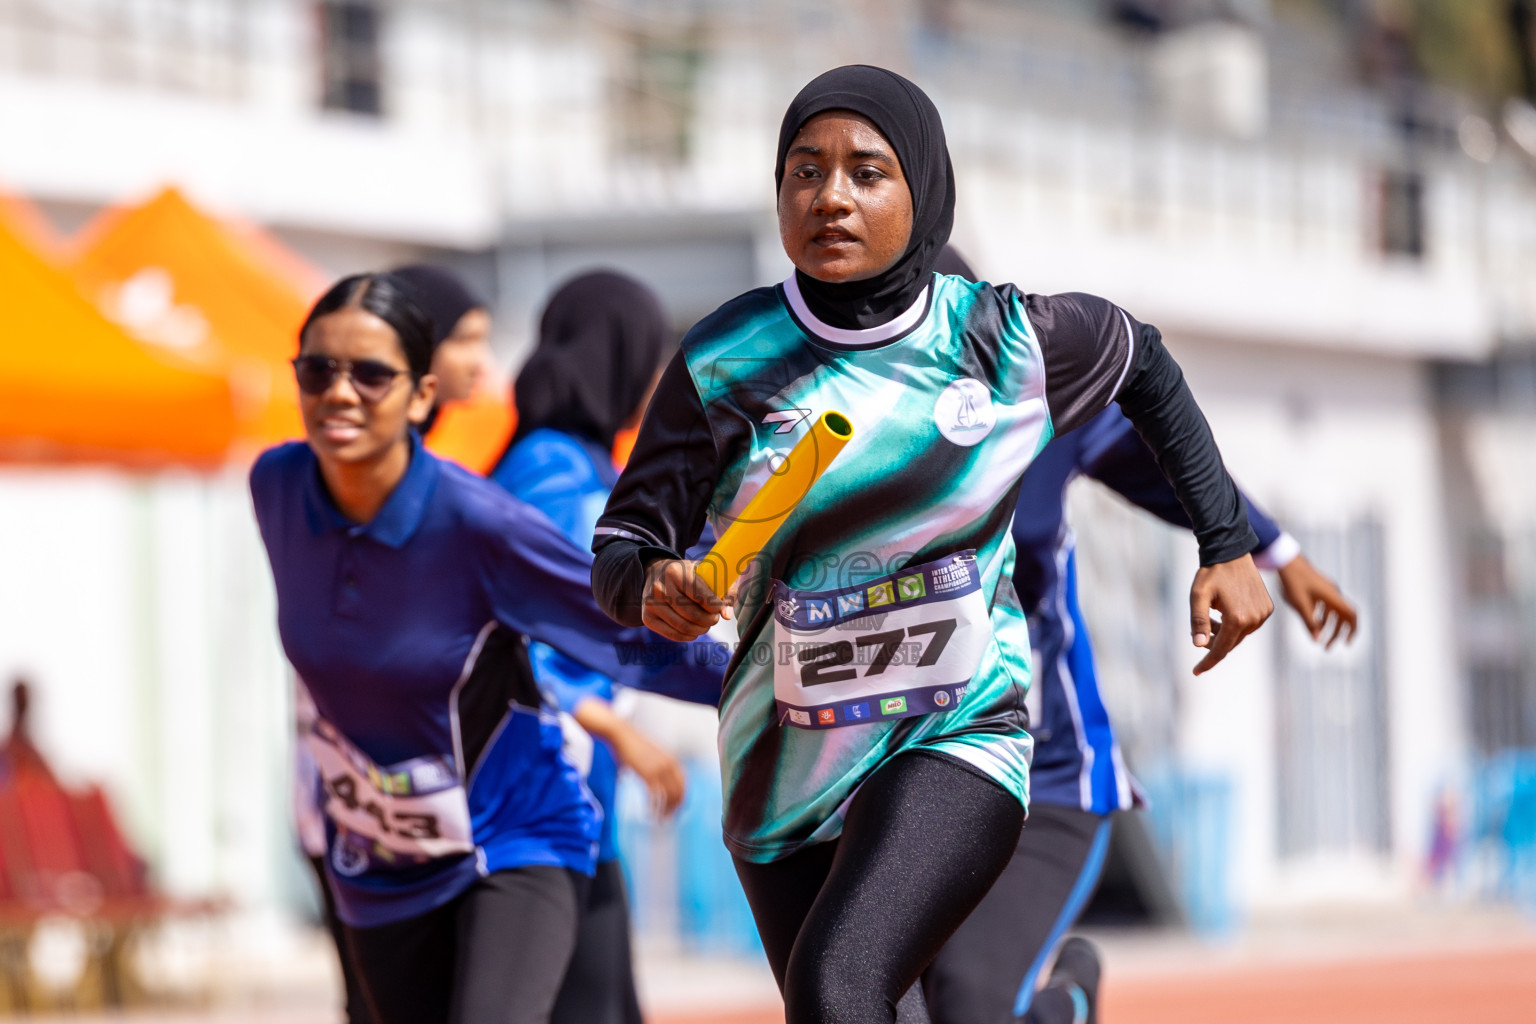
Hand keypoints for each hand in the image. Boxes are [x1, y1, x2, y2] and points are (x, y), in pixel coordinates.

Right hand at [610, 725, 686, 818]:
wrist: (621, 735)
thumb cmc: (632, 746)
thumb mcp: (651, 756)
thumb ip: (657, 767)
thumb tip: (657, 782)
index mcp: (671, 760)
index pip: (683, 784)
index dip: (682, 798)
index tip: (677, 809)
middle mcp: (668, 765)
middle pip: (678, 792)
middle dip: (675, 808)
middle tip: (668, 818)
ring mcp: (659, 769)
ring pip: (668, 796)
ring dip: (664, 811)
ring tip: (659, 820)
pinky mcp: (647, 774)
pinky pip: (654, 796)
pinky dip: (653, 807)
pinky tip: (649, 814)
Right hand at [641, 559, 732, 641]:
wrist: (658, 573)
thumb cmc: (689, 574)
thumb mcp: (707, 573)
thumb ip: (725, 590)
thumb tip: (727, 615)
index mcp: (675, 572)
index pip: (701, 596)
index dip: (715, 606)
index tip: (719, 607)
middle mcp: (660, 587)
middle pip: (693, 614)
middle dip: (709, 620)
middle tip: (714, 618)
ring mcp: (650, 604)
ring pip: (683, 627)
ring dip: (700, 630)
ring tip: (705, 624)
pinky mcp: (647, 618)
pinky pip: (673, 635)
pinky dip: (689, 636)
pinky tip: (694, 631)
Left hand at [1189, 554, 1272, 675]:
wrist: (1232, 553)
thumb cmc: (1211, 574)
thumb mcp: (1198, 596)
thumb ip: (1198, 621)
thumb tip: (1199, 645)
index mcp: (1237, 618)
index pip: (1221, 649)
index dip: (1207, 661)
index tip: (1196, 671)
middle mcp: (1254, 619)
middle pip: (1230, 643)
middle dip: (1213, 642)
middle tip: (1200, 631)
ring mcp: (1263, 614)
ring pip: (1240, 635)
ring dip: (1224, 632)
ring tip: (1211, 616)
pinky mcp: (1268, 608)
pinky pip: (1249, 624)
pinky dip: (1236, 624)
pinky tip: (1224, 610)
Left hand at [1276, 554, 1356, 648]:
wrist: (1286, 560)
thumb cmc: (1293, 582)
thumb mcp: (1300, 604)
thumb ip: (1309, 622)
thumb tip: (1317, 640)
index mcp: (1333, 596)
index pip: (1352, 615)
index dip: (1352, 630)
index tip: (1347, 644)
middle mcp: (1334, 593)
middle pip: (1343, 617)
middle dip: (1337, 633)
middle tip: (1327, 647)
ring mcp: (1327, 590)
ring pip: (1333, 612)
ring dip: (1328, 627)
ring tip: (1318, 639)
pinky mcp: (1319, 588)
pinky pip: (1327, 606)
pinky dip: (1323, 617)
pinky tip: (1313, 624)